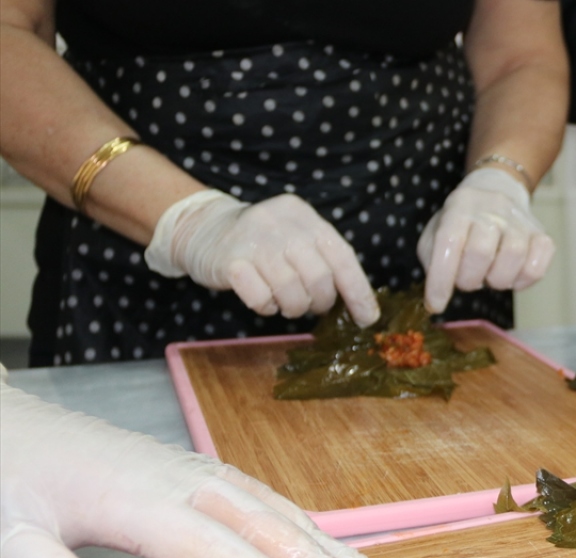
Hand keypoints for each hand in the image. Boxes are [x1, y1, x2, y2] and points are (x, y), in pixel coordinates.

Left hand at [0, 381, 385, 557]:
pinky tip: (313, 536)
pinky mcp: (183, 466)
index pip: (220, 552)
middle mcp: (176, 479)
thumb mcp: (7, 546)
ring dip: (319, 540)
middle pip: (262, 524)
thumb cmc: (3, 481)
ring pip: (266, 505)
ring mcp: (185, 468)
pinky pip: (253, 492)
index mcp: (138, 501)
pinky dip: (294, 517)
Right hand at [145, 189, 380, 326]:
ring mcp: (254, 241)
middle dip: (320, 302)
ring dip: (293, 307)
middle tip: (311, 305)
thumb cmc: (262, 242)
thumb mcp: (296, 238)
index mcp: (304, 216)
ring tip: (284, 301)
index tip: (367, 318)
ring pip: (292, 292)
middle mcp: (281, 224)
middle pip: (319, 278)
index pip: (342, 256)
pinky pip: (261, 299)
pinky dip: (266, 306)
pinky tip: (261, 297)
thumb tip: (361, 305)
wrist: (202, 228)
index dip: (358, 291)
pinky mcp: (230, 261)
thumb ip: (324, 260)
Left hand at [417, 167, 553, 313]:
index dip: (441, 279)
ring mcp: (520, 222)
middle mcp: (492, 209)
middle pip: (481, 251)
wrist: (496, 194)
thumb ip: (432, 259)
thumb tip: (437, 294)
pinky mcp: (542, 236)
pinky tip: (512, 276)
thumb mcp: (436, 232)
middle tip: (467, 280)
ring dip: (497, 280)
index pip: (449, 242)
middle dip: (469, 279)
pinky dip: (523, 281)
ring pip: (514, 256)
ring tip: (490, 276)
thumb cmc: (461, 224)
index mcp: (460, 206)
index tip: (436, 304)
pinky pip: (537, 266)